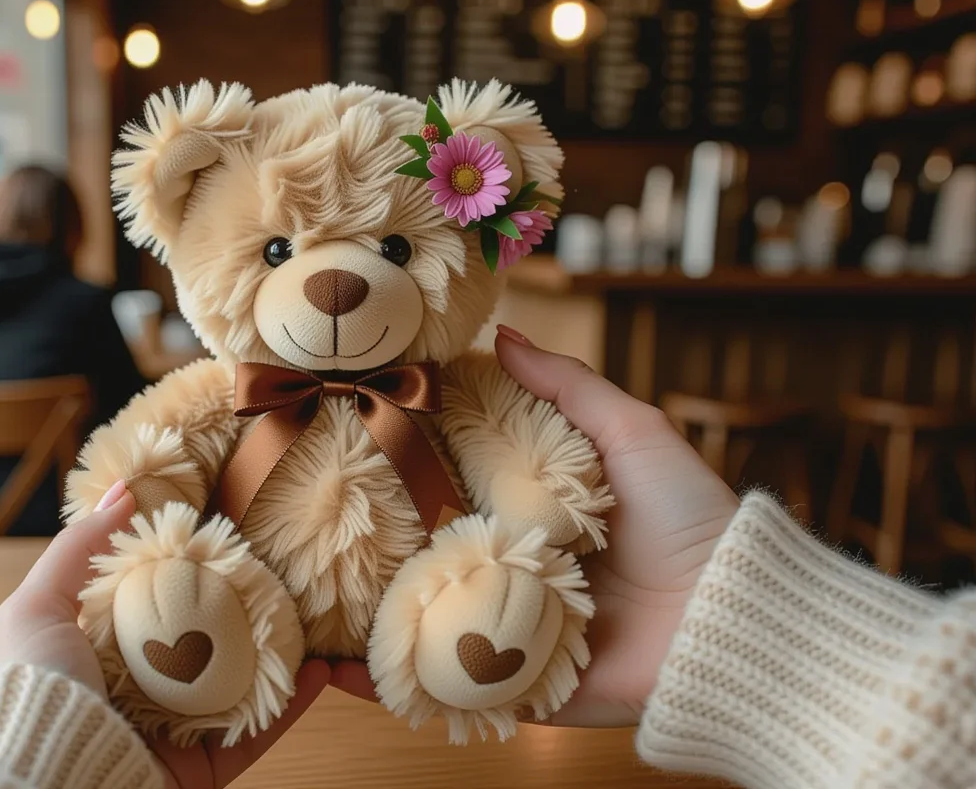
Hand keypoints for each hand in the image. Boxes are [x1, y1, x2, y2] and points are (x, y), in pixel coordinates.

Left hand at [0, 481, 329, 787]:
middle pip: (206, 645)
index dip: (195, 573)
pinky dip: (291, 705)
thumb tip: (122, 489)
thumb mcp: (39, 607)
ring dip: (280, 656)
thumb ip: (79, 549)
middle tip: (285, 578)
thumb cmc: (36, 689)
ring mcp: (175, 733)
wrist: (45, 775)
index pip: (158, 604)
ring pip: (240, 687)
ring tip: (315, 620)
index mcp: (102, 654)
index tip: (233, 541)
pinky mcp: (202, 769)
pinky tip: (320, 671)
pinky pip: (255, 734)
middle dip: (246, 613)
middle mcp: (140, 693)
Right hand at [331, 327, 737, 727]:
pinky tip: (329, 665)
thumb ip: (569, 386)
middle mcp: (515, 570)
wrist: (731, 617)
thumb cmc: (687, 517)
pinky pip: (441, 687)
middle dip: (369, 545)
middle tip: (307, 522)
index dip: (406, 469)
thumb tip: (500, 335)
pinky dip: (388, 681)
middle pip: (426, 554)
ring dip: (362, 614)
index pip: (452, 488)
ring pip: (420, 621)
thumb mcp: (631, 432)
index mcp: (536, 513)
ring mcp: (508, 631)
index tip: (354, 442)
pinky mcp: (514, 688)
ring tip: (294, 595)